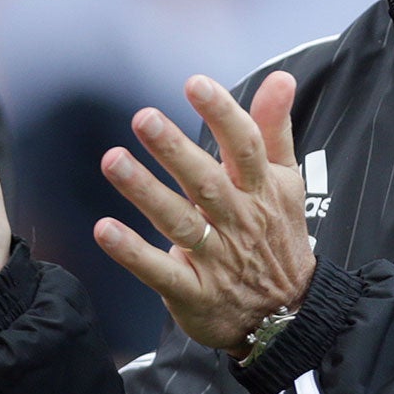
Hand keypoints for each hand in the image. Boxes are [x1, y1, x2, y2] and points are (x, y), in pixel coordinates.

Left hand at [96, 72, 313, 353]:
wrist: (289, 316)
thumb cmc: (277, 237)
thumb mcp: (286, 183)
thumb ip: (275, 129)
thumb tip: (281, 77)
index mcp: (261, 191)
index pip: (244, 146)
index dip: (222, 114)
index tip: (195, 85)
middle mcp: (239, 221)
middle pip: (207, 182)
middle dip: (175, 150)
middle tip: (144, 118)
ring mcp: (216, 258)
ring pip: (180, 221)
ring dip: (145, 192)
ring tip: (113, 161)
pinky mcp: (193, 291)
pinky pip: (160, 271)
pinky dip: (133, 253)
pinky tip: (104, 230)